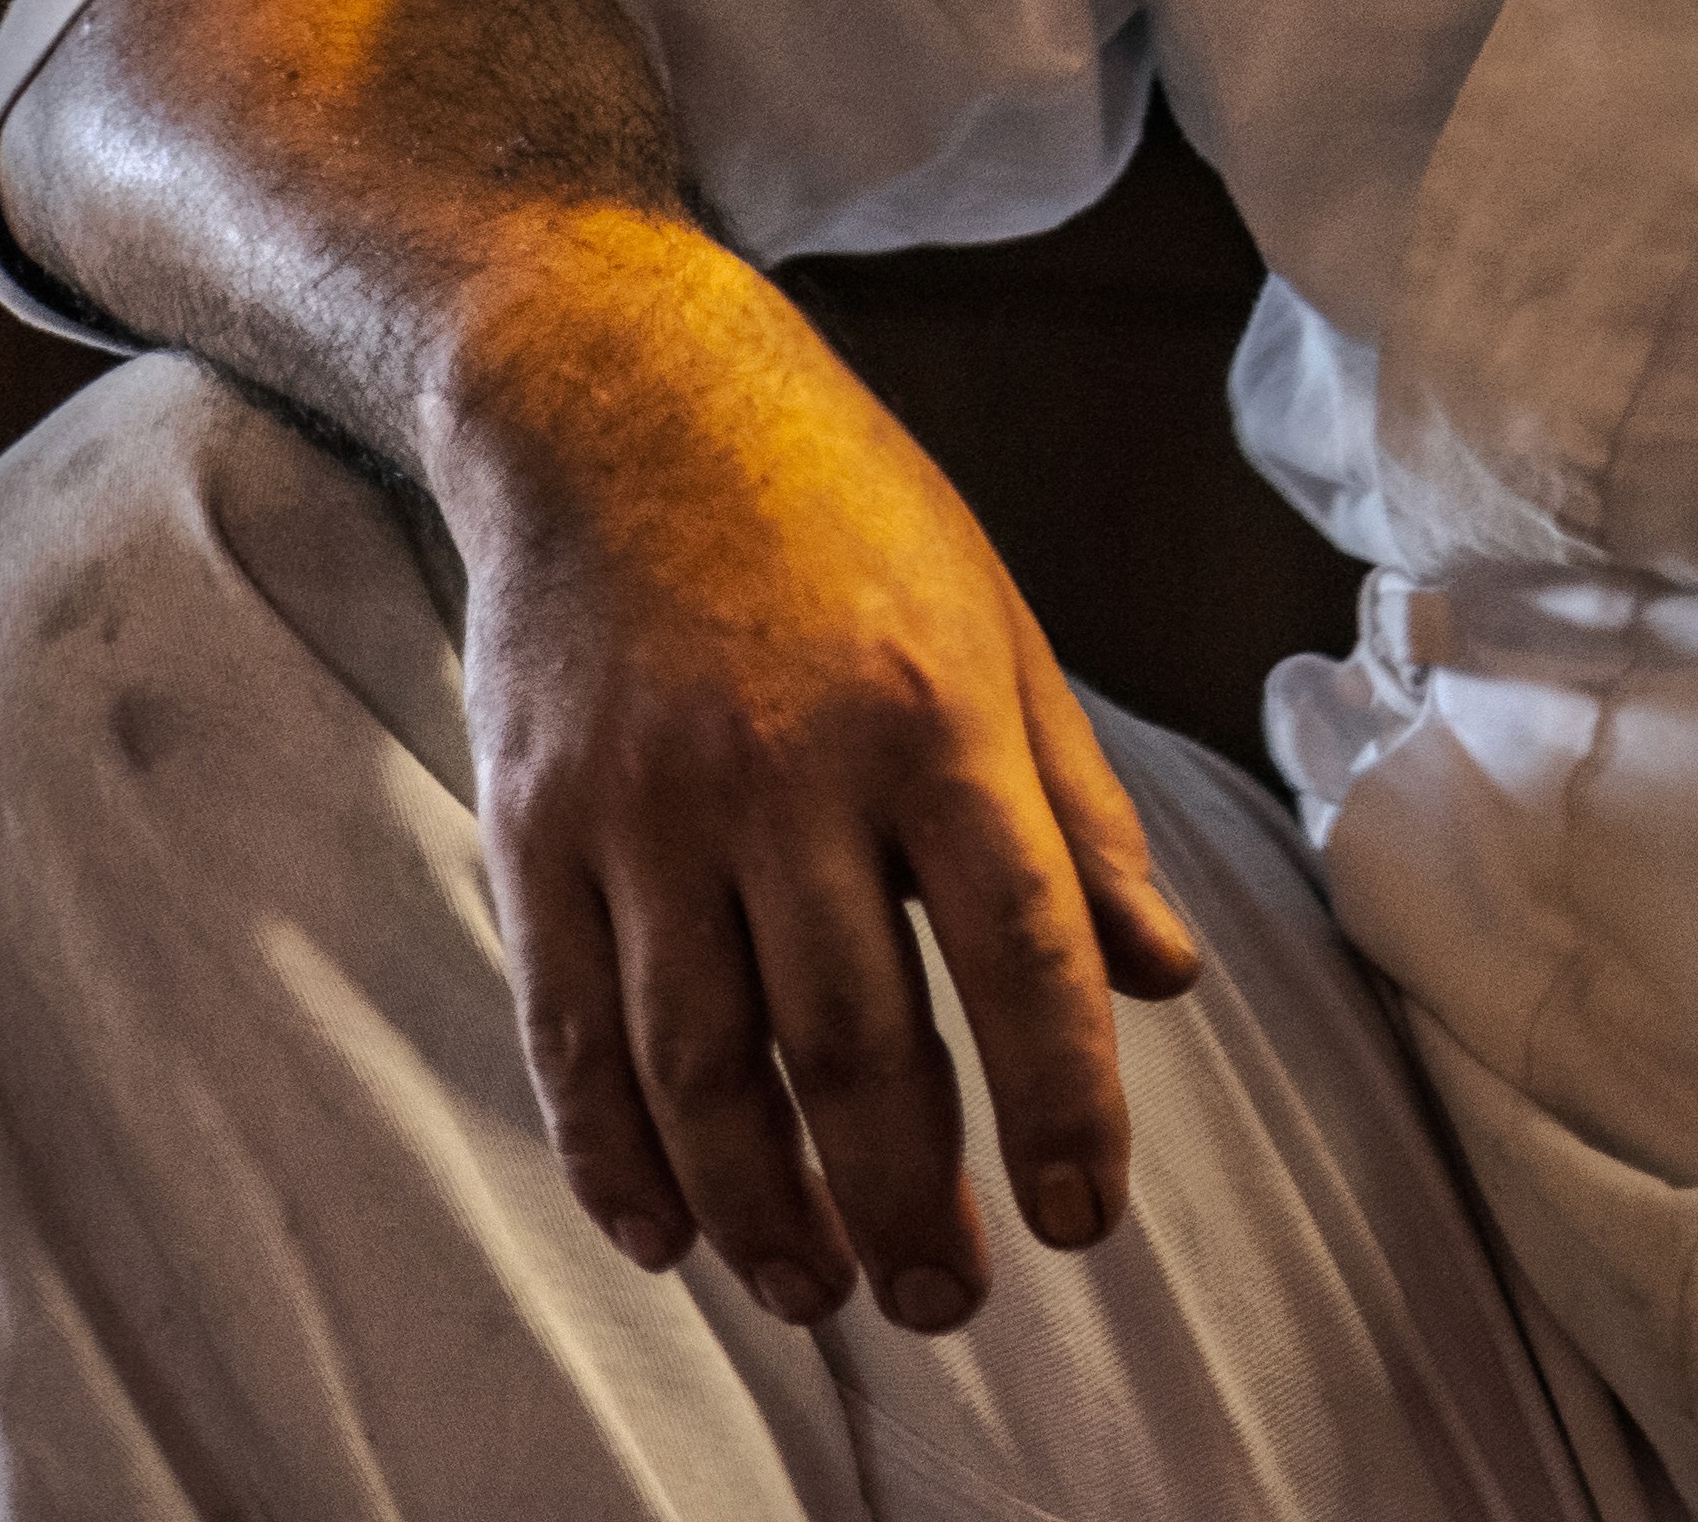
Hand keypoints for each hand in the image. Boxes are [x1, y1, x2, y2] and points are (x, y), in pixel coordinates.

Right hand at [423, 209, 1208, 1333]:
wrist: (613, 393)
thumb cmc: (842, 507)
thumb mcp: (1001, 625)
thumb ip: (1080, 815)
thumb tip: (1165, 981)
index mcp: (935, 717)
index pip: (1021, 953)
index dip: (1059, 1104)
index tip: (1085, 1220)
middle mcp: (788, 770)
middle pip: (853, 1041)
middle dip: (907, 1196)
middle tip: (949, 1303)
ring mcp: (645, 805)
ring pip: (704, 1063)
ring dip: (765, 1205)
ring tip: (820, 1290)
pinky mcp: (532, 824)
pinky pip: (570, 1027)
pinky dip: (618, 1150)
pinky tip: (672, 1228)